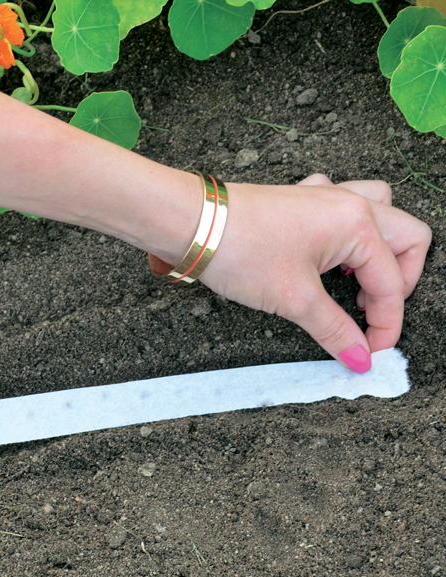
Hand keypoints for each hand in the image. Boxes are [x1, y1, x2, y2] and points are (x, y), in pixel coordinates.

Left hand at [151, 174, 429, 371]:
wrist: (194, 224)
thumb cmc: (240, 250)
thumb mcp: (294, 299)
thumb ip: (334, 330)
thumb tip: (360, 356)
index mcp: (357, 224)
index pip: (391, 282)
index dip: (386, 324)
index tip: (371, 351)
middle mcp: (348, 203)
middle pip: (406, 239)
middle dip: (399, 282)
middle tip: (371, 315)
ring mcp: (324, 196)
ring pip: (380, 212)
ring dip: (380, 248)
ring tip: (356, 281)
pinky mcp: (300, 199)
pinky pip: (341, 206)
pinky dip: (346, 231)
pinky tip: (327, 253)